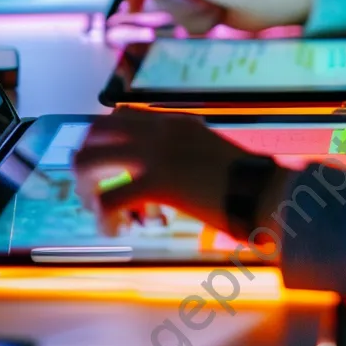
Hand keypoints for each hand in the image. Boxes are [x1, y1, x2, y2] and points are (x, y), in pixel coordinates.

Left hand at [72, 108, 284, 238]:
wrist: (261, 189)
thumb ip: (181, 151)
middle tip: (95, 192)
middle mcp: (160, 130)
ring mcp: (157, 153)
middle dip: (84, 165)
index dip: (102, 142)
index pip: (118, 116)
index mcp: (173, 121)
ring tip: (102, 211)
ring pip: (90, 162)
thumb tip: (162, 171)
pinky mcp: (158, 182)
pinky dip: (104, 220)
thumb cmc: (241, 178)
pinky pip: (108, 201)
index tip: (106, 168)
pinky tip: (117, 229)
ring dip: (87, 189)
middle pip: (94, 134)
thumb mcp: (206, 150)